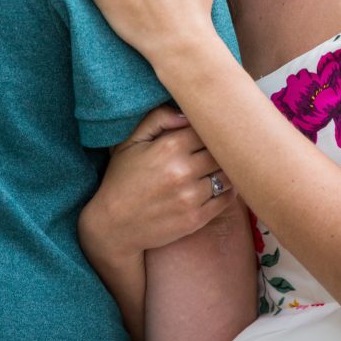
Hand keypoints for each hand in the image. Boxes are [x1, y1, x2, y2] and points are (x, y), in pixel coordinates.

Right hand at [78, 104, 234, 272]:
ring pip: (227, 175)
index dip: (209, 130)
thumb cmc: (121, 179)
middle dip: (220, 149)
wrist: (113, 226)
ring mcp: (191, 197)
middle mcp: (183, 171)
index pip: (207, 129)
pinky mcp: (196, 218)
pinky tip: (219, 186)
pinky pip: (226, 199)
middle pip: (221, 152)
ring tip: (217, 168)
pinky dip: (227, 190)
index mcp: (170, 147)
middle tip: (218, 150)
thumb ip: (158, 118)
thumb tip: (186, 114)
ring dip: (225, 170)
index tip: (206, 134)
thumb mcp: (130, 141)